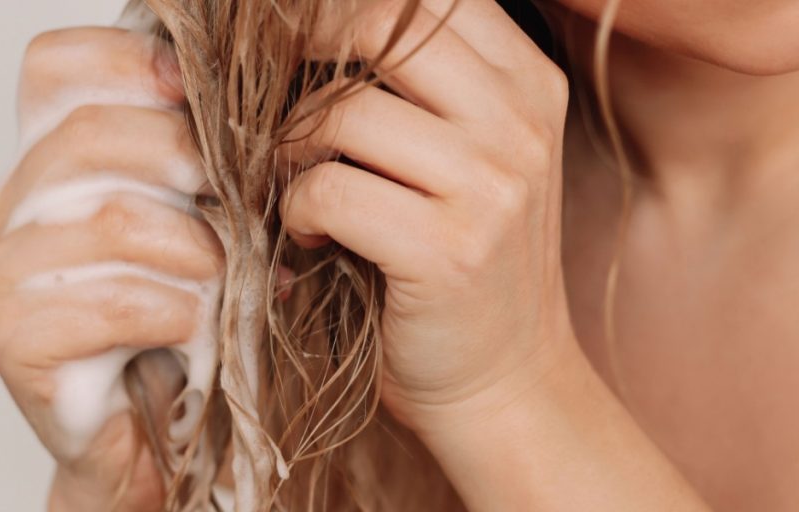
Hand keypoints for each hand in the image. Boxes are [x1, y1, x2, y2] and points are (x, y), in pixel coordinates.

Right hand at [0, 27, 220, 510]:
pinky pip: (110, 300)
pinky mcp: (11, 340)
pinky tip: (193, 329)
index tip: (193, 90)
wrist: (153, 438)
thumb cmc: (178, 328)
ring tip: (226, 282)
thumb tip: (242, 120)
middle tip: (237, 207)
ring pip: (111, 221)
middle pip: (88, 139)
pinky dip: (173, 311)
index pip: (55, 70)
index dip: (127, 62)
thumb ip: (195, 171)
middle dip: (183, 162)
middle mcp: (6, 212)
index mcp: (43, 168)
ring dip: (195, 251)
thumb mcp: (195, 228)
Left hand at [278, 0, 575, 432]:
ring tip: (292, 184)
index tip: (292, 33)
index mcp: (528, 83)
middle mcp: (520, 122)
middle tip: (271, 98)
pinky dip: (297, 209)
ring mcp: (492, 186)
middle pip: (383, 26)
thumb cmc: (464, 266)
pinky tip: (309, 235)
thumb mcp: (467, 159)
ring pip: (345, 113)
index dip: (339, 5)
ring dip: (292, 147)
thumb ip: (415, 91)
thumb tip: (302, 31)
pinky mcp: (449, 250)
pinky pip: (330, 190)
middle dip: (303, 50)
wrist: (504, 381)